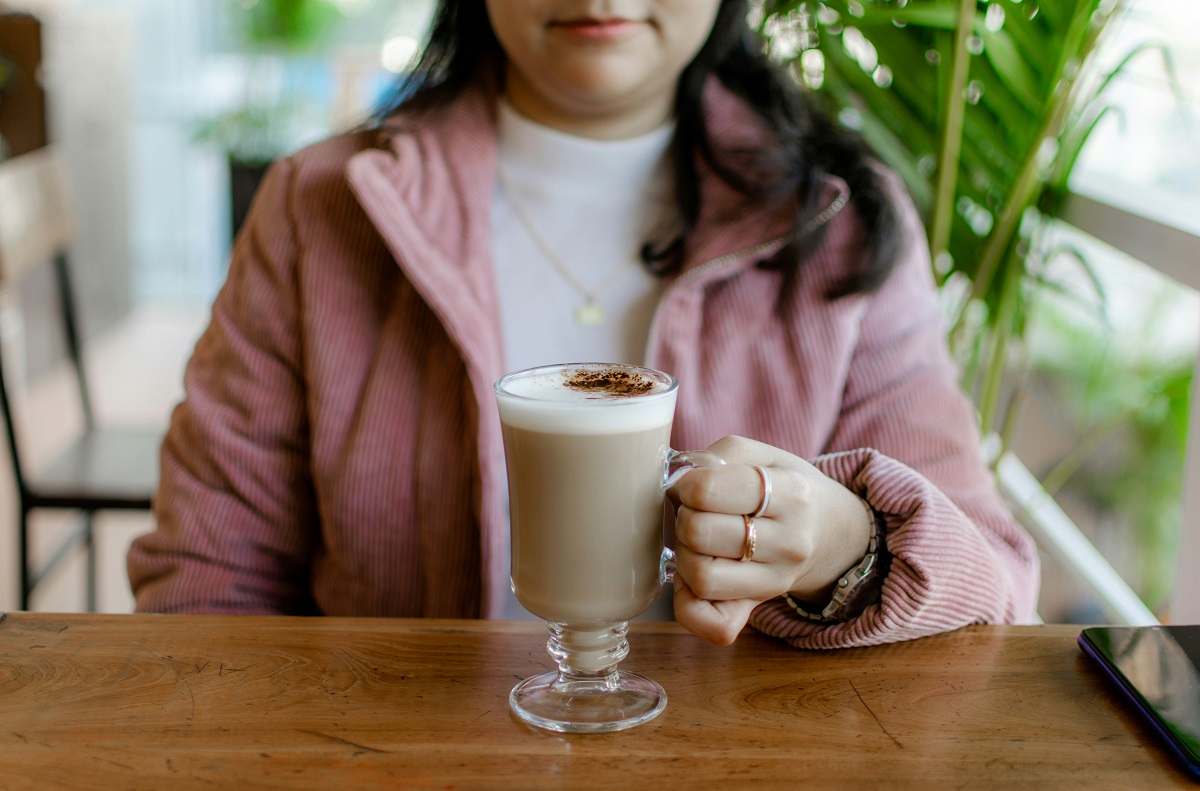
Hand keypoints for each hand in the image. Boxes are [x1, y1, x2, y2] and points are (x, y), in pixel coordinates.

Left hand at [669, 436, 872, 644]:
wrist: (830, 531)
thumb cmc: (784, 487)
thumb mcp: (762, 455)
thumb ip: (718, 456)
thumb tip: (675, 481)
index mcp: (791, 493)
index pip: (708, 491)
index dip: (684, 485)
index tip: (690, 485)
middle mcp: (789, 542)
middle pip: (698, 533)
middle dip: (683, 517)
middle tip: (695, 513)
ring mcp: (776, 581)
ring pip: (700, 578)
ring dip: (684, 555)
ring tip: (698, 542)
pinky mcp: (758, 608)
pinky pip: (714, 625)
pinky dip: (689, 605)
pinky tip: (693, 579)